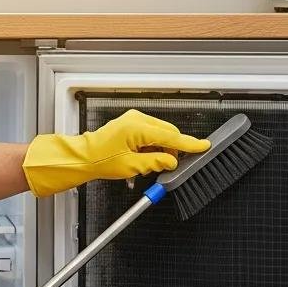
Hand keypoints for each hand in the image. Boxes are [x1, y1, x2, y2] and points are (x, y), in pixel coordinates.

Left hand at [22, 109, 210, 196]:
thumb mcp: (132, 166)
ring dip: (161, 149)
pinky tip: (146, 158)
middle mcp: (137, 120)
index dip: (189, 144)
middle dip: (173, 149)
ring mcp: (134, 120)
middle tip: (172, 165)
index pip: (171, 137)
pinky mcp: (131, 124)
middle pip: (168, 133)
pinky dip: (153, 146)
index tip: (203, 146)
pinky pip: (151, 133)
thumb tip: (171, 162)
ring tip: (150, 164)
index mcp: (138, 128)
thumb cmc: (100, 160)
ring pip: (160, 134)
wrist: (83, 157)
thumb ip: (155, 162)